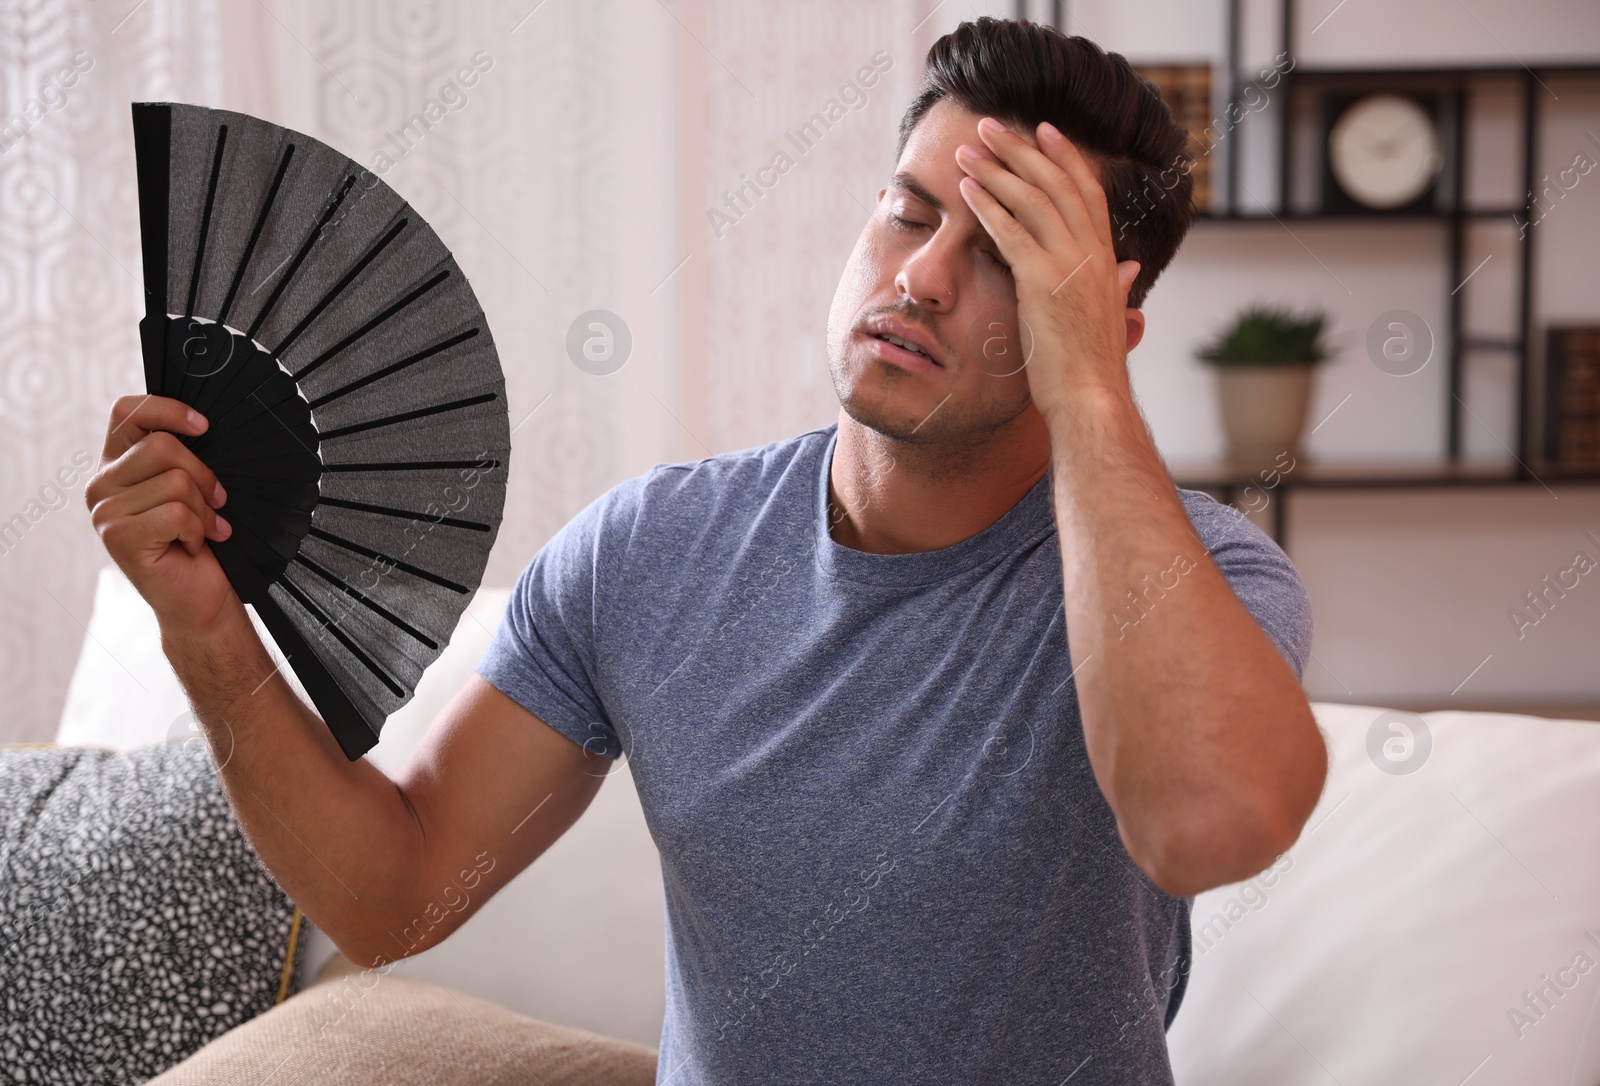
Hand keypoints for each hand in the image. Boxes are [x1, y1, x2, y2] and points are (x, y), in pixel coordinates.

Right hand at [85, 394, 237, 635]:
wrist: (200, 595)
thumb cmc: (198, 538)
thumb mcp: (189, 487)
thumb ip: (180, 455)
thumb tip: (202, 422)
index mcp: (115, 464)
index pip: (128, 411)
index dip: (168, 409)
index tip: (204, 427)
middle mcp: (101, 484)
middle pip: (162, 446)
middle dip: (203, 476)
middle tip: (215, 504)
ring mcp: (104, 511)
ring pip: (175, 482)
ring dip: (204, 510)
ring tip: (201, 530)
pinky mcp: (117, 536)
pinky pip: (177, 513)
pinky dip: (197, 530)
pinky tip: (190, 545)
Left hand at [954, 116, 1141, 414]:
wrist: (1092, 400)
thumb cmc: (1092, 369)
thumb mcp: (1109, 318)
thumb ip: (1116, 287)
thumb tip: (1132, 270)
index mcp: (1106, 258)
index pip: (1086, 191)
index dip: (1064, 157)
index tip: (1042, 130)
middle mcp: (1092, 253)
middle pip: (1056, 182)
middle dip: (1021, 149)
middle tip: (991, 126)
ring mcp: (1069, 264)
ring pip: (1032, 199)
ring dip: (996, 168)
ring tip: (967, 149)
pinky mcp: (1042, 281)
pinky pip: (1010, 231)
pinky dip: (987, 204)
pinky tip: (966, 188)